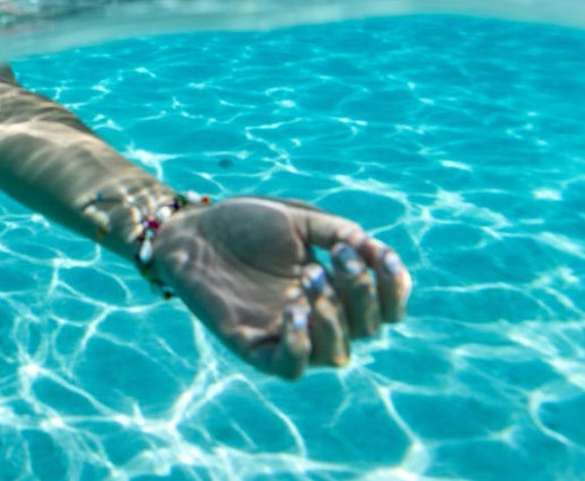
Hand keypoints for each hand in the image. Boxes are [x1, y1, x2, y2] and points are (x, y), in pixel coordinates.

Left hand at [149, 195, 410, 378]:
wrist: (190, 229)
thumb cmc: (244, 222)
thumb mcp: (297, 218)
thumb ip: (338, 231)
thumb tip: (377, 251)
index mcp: (336, 287)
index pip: (385, 306)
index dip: (394, 287)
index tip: (381, 255)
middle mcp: (318, 317)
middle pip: (368, 329)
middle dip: (361, 291)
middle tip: (333, 255)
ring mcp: (287, 333)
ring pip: (335, 355)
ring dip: (335, 319)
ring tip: (310, 277)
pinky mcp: (253, 346)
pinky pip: (289, 366)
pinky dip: (300, 346)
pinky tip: (293, 312)